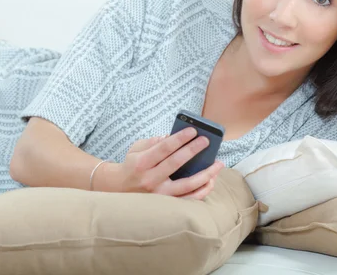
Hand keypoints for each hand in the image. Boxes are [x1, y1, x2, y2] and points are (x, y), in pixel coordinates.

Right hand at [102, 128, 224, 199]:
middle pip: (176, 163)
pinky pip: (188, 199)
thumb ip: (154, 142)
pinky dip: (202, 191)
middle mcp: (150, 180)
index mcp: (142, 163)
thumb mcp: (137, 149)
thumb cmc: (132, 165)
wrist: (118, 189)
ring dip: (205, 174)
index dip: (180, 138)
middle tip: (207, 142)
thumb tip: (174, 137)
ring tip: (218, 164)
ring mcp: (159, 195)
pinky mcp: (166, 204)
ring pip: (187, 185)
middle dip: (193, 150)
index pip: (164, 148)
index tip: (194, 131)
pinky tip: (211, 181)